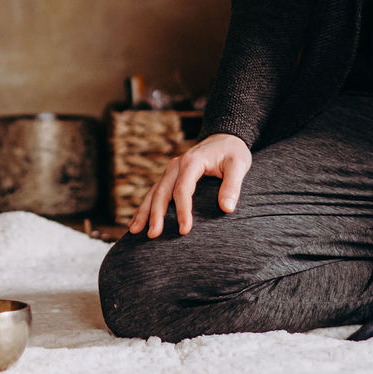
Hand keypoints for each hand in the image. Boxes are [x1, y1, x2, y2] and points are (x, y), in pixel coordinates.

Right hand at [127, 133, 251, 238]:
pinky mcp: (170, 177)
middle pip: (162, 191)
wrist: (224, 139)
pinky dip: (145, 206)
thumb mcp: (239, 165)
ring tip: (134, 231)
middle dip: (156, 214)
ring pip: (153, 192)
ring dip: (144, 211)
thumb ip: (232, 186)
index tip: (184, 230)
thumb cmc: (233, 153)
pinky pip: (155, 192)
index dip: (182, 210)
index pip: (183, 189)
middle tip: (154, 235)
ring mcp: (171, 171)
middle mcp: (176, 165)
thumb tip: (227, 209)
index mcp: (192, 162)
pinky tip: (137, 222)